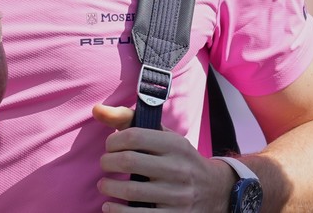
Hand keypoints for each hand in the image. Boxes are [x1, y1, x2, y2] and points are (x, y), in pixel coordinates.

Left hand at [93, 104, 236, 211]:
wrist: (215, 191)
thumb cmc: (179, 159)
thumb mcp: (164, 136)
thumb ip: (129, 120)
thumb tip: (97, 110)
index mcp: (176, 145)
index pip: (134, 136)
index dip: (113, 141)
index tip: (110, 146)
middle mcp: (179, 169)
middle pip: (128, 161)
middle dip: (107, 162)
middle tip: (105, 164)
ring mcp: (178, 195)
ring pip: (130, 190)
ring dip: (108, 187)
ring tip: (104, 185)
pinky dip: (117, 211)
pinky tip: (110, 206)